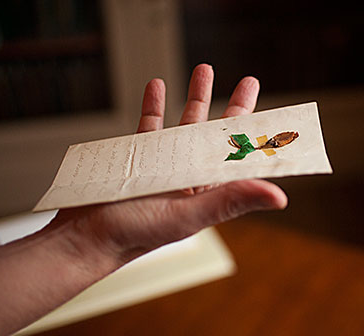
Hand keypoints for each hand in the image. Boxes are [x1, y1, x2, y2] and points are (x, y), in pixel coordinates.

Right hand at [51, 64, 286, 264]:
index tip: (274, 117)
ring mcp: (163, 165)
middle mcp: (189, 177)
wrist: (83, 238)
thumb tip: (280, 197)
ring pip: (185, 125)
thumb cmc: (135, 235)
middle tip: (249, 82)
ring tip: (204, 69)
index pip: (240, 159)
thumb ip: (231, 201)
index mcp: (207, 191)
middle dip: (234, 107)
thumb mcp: (189, 216)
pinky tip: (157, 86)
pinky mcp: (135, 158)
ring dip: (196, 96)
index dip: (257, 137)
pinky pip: (149, 126)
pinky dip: (153, 105)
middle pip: (218, 136)